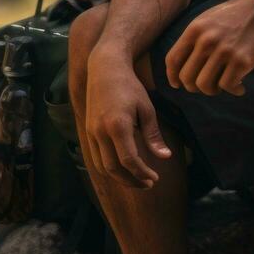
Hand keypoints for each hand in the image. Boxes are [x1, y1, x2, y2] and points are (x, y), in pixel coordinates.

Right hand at [84, 47, 172, 188]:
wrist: (105, 70)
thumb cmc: (130, 87)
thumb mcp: (147, 108)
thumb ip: (153, 135)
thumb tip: (165, 157)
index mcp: (118, 126)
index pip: (129, 160)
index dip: (142, 173)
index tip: (155, 178)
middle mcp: (100, 132)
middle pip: (113, 169)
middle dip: (131, 180)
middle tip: (148, 184)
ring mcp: (91, 132)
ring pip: (102, 167)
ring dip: (119, 178)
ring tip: (137, 180)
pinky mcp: (88, 131)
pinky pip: (96, 158)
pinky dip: (109, 168)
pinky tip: (123, 169)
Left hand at [165, 0, 253, 96]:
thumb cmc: (238, 13)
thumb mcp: (209, 18)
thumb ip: (195, 37)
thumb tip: (183, 63)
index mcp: (195, 29)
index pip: (172, 60)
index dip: (172, 76)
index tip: (177, 84)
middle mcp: (206, 41)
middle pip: (187, 77)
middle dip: (194, 87)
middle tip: (205, 86)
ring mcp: (224, 51)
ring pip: (205, 85)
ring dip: (213, 90)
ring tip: (222, 86)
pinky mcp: (242, 60)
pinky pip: (228, 86)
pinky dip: (233, 90)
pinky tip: (239, 86)